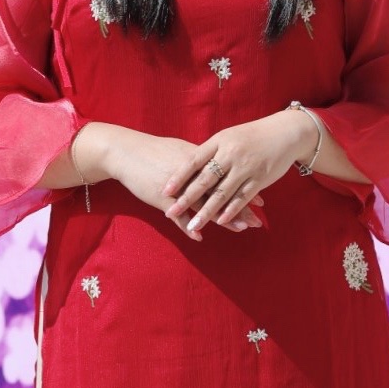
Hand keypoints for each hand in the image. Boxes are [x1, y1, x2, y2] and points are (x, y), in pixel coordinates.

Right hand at [102, 129, 265, 238]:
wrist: (126, 152)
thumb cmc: (154, 151)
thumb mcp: (181, 150)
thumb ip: (200, 160)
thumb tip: (216, 164)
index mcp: (199, 161)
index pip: (228, 177)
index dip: (244, 189)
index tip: (262, 201)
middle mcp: (192, 175)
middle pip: (221, 193)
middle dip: (241, 207)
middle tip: (257, 220)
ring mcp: (178, 188)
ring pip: (204, 205)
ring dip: (222, 219)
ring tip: (240, 229)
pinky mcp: (162, 198)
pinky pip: (177, 215)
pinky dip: (188, 226)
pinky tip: (199, 237)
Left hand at [163, 111, 311, 239]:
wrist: (284, 132)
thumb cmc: (252, 136)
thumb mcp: (228, 137)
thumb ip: (211, 152)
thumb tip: (189, 167)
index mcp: (219, 142)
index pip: (194, 161)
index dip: (179, 177)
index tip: (165, 190)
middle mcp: (230, 154)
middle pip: (205, 180)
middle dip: (186, 198)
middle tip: (171, 212)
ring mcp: (245, 167)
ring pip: (222, 193)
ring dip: (207, 212)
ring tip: (194, 225)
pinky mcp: (260, 179)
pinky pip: (242, 197)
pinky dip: (231, 211)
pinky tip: (221, 222)